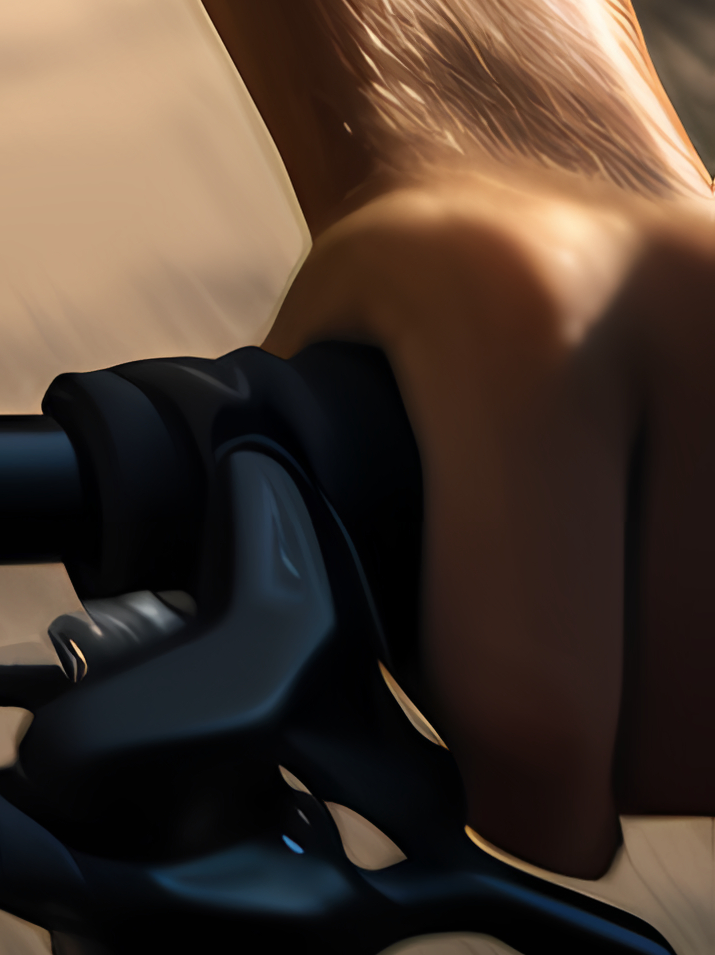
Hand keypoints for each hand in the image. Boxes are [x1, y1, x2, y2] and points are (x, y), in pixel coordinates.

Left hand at [273, 163, 714, 867]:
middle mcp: (682, 316)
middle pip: (668, 727)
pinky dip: (714, 676)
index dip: (514, 793)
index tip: (494, 792)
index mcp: (513, 317)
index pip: (537, 684)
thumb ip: (307, 560)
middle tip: (542, 686)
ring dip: (676, 726)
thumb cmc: (414, 308)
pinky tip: (669, 605)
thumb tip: (282, 722)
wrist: (545, 161)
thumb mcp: (314, 396)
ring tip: (609, 626)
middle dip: (600, 762)